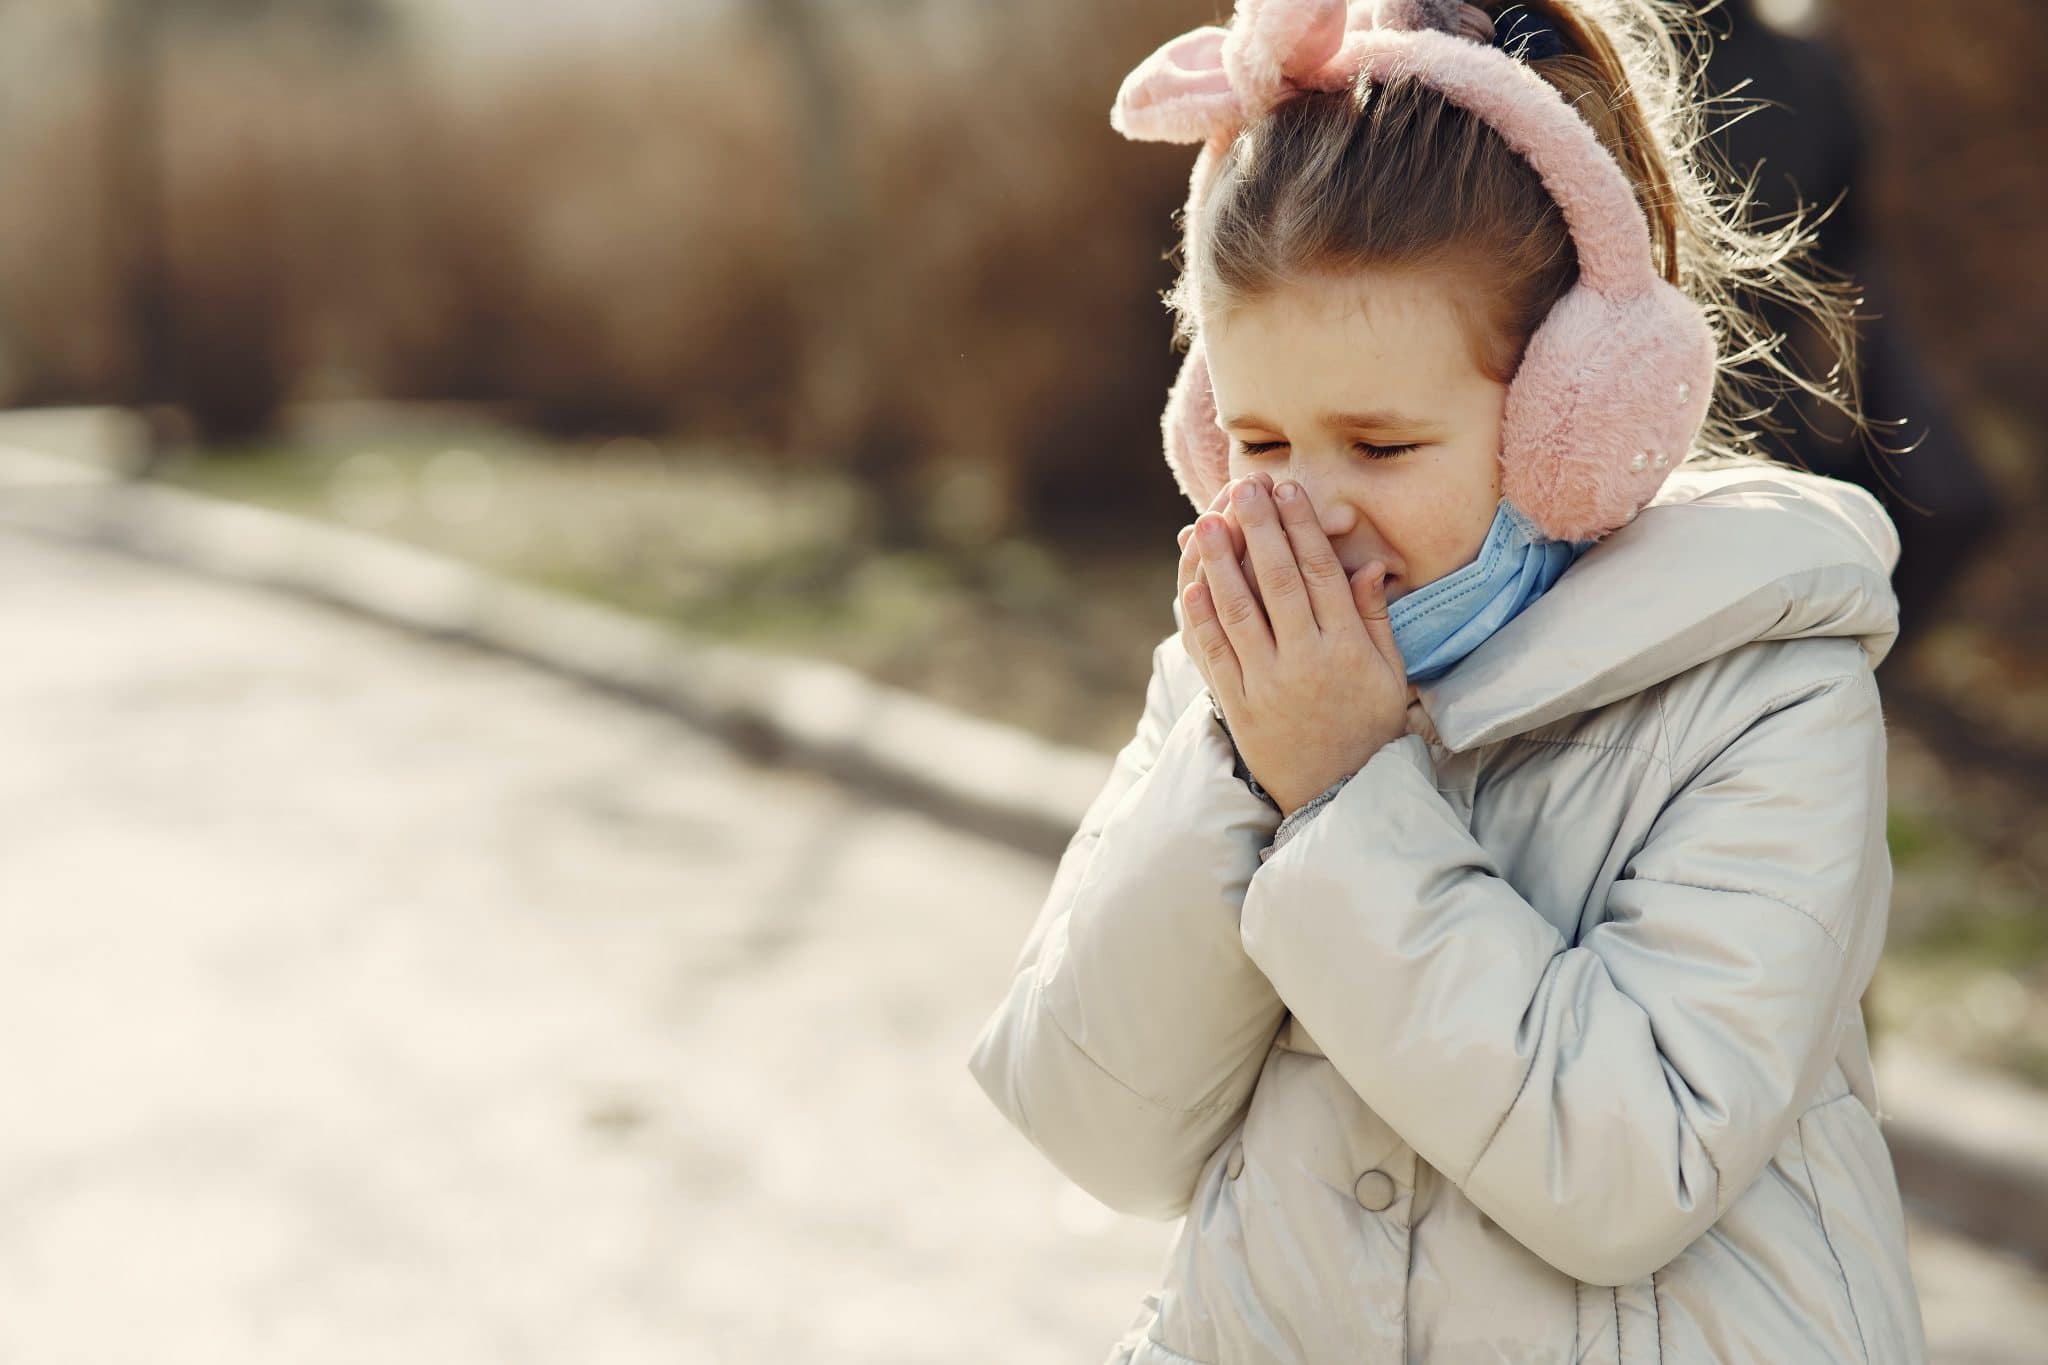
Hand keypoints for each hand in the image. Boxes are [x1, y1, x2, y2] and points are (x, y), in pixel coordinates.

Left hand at [1176, 471, 1409, 814]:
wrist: (1338, 796)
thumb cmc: (1369, 729)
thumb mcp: (1389, 675)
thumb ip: (1375, 620)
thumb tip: (1369, 565)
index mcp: (1347, 649)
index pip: (1321, 574)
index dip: (1302, 528)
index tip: (1288, 491)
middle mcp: (1306, 663)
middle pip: (1277, 582)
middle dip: (1259, 529)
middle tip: (1244, 487)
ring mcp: (1268, 685)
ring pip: (1239, 612)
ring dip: (1220, 563)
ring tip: (1207, 522)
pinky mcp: (1238, 707)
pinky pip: (1215, 654)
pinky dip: (1201, 617)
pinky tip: (1192, 583)